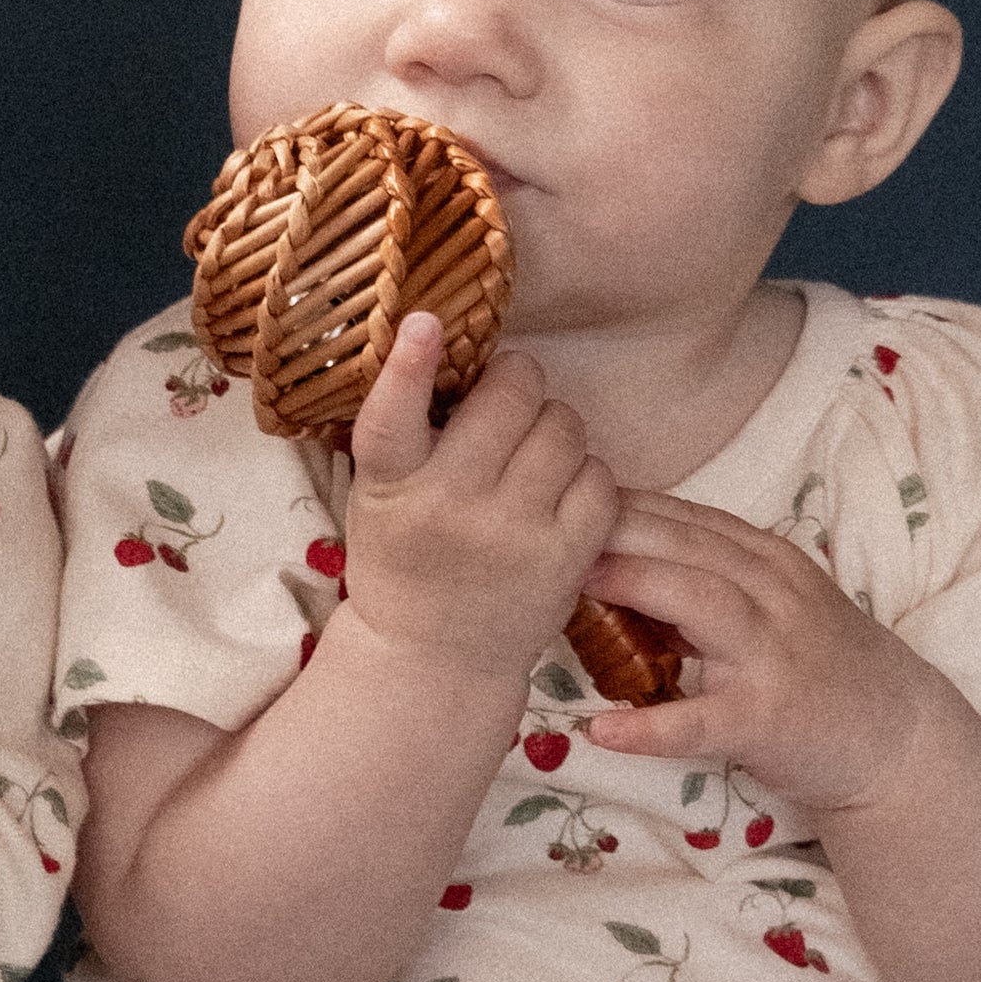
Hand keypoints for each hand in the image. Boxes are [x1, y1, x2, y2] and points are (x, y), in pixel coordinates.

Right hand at [339, 317, 618, 683]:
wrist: (434, 659)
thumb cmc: (405, 559)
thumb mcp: (379, 497)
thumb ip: (403, 432)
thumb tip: (439, 336)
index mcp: (392, 490)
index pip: (390, 421)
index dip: (408, 367)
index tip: (425, 322)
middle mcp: (450, 509)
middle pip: (512, 396)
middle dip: (514, 385)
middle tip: (504, 405)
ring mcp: (514, 535)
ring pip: (564, 425)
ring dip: (553, 426)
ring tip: (530, 454)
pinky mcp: (566, 559)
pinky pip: (600, 476)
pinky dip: (585, 474)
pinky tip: (558, 493)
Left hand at [575, 494, 936, 815]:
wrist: (898, 735)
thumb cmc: (818, 666)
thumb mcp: (771, 604)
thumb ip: (705, 580)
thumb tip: (609, 562)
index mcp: (766, 561)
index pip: (687, 517)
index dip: (622, 502)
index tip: (559, 495)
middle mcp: (774, 593)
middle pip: (688, 544)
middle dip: (616, 528)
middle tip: (540, 522)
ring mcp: (774, 654)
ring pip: (702, 603)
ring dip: (635, 585)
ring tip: (567, 586)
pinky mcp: (769, 719)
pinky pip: (702, 721)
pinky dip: (651, 726)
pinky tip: (601, 730)